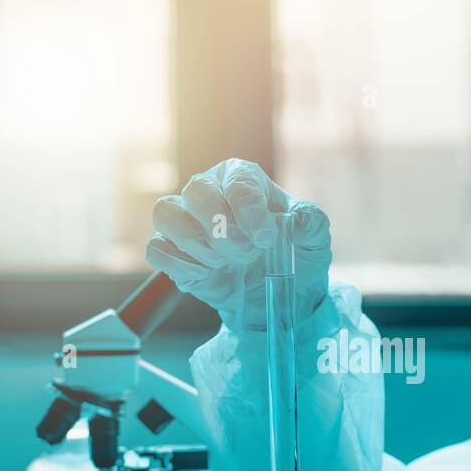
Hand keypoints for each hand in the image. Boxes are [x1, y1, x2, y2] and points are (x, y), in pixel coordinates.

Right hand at [147, 158, 331, 332]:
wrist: (277, 292)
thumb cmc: (294, 254)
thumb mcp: (314, 239)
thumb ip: (311, 224)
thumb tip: (296, 223)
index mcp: (242, 177)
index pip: (238, 183)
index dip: (251, 213)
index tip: (267, 240)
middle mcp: (209, 190)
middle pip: (197, 191)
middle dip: (224, 230)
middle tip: (247, 254)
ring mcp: (186, 220)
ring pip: (167, 214)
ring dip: (197, 244)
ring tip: (223, 263)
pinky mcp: (172, 250)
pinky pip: (156, 248)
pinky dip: (178, 264)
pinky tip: (204, 275)